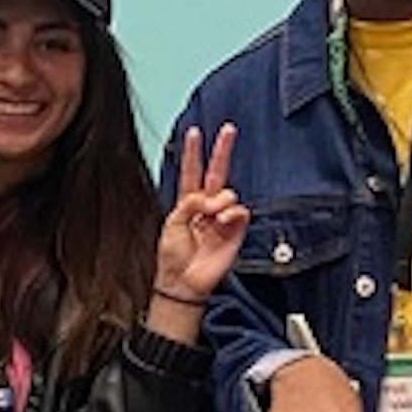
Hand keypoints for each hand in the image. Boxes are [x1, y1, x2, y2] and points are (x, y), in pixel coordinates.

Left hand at [149, 125, 249, 315]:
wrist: (184, 281)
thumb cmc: (173, 256)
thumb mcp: (172, 223)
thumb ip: (189, 203)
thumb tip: (211, 197)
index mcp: (187, 203)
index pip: (191, 171)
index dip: (192, 152)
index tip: (193, 132)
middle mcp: (206, 207)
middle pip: (216, 172)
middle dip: (222, 150)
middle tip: (229, 129)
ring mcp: (222, 217)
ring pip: (228, 193)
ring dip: (220, 200)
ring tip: (213, 215)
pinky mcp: (235, 230)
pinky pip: (239, 211)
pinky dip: (232, 212)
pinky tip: (223, 220)